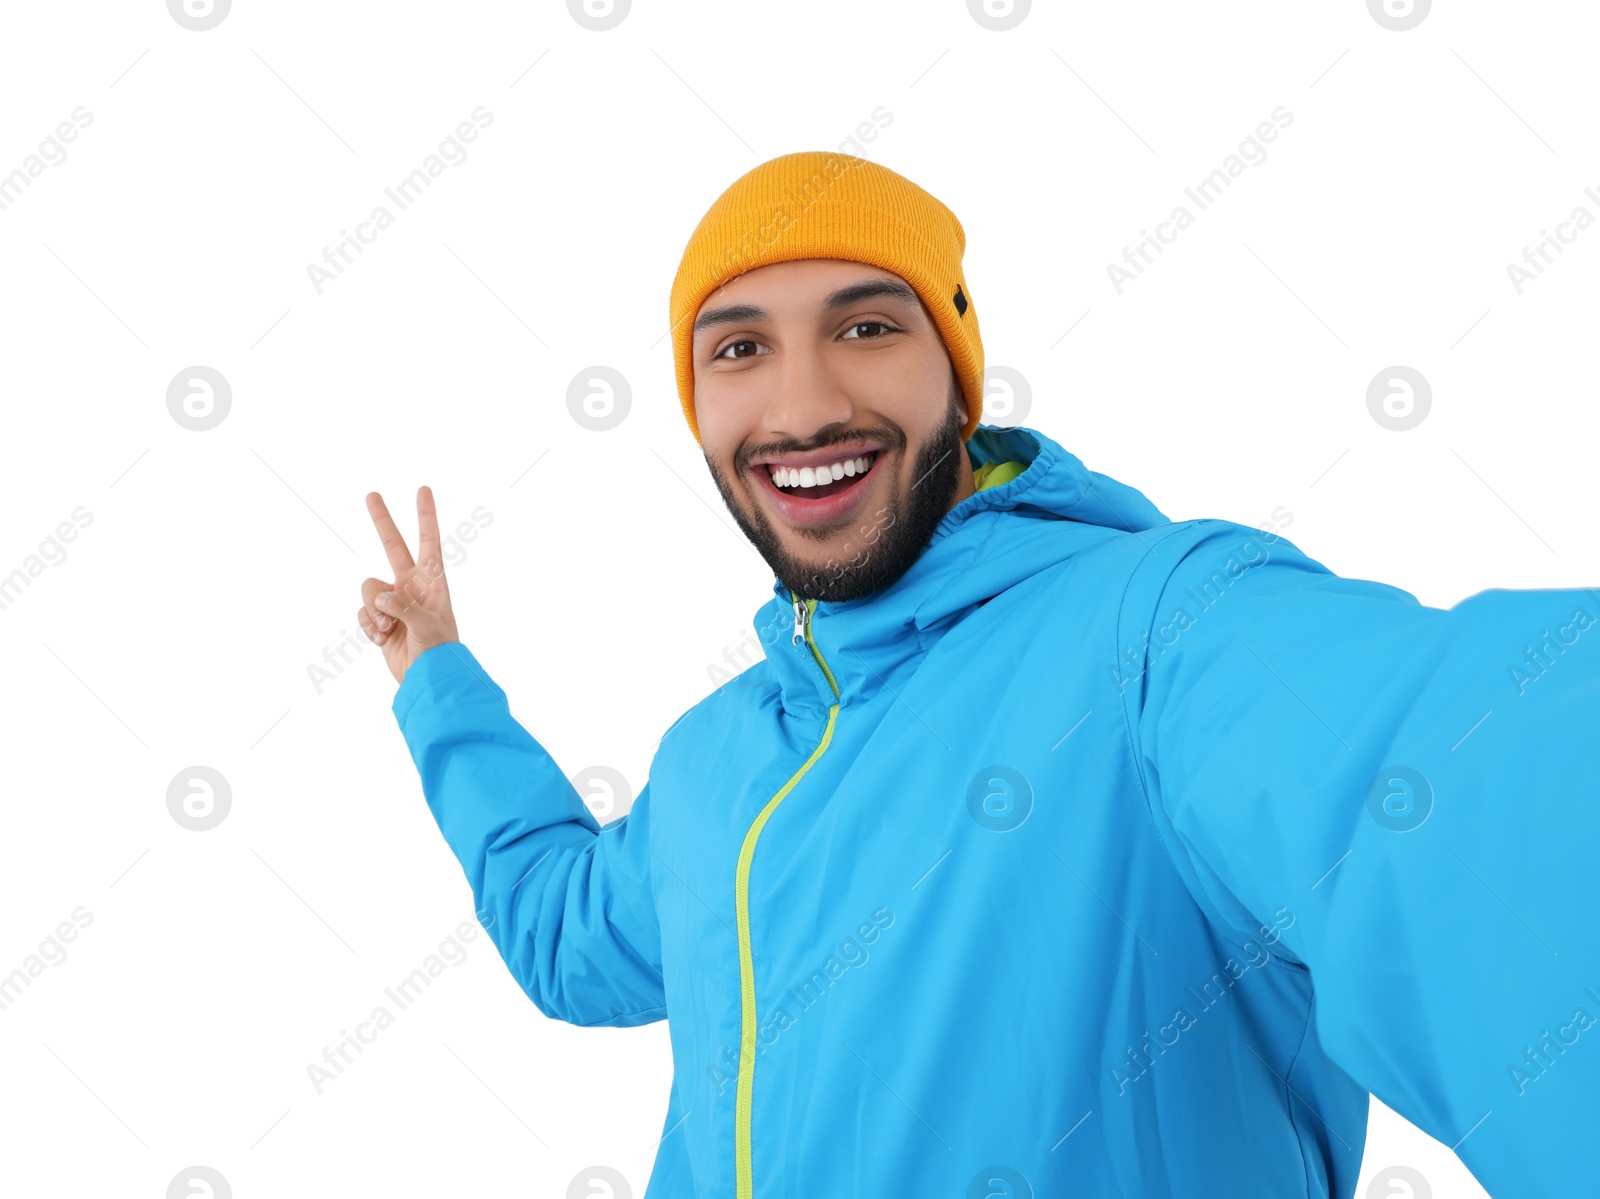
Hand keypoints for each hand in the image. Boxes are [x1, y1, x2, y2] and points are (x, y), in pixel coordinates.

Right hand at [358, 486, 460, 683]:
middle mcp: (411, 586)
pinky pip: (363, 613)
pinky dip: (368, 627)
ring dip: (372, 610)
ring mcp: (393, 602)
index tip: (423, 489)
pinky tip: (381, 639)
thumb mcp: (427, 626)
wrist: (428, 679)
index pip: (429, 541)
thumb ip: (404, 607)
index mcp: (431, 582)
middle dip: (382, 520)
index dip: (426, 516)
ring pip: (369, 588)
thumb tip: (380, 599)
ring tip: (387, 628)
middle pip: (393, 545)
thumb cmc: (439, 651)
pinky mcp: (379, 620)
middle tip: (371, 494)